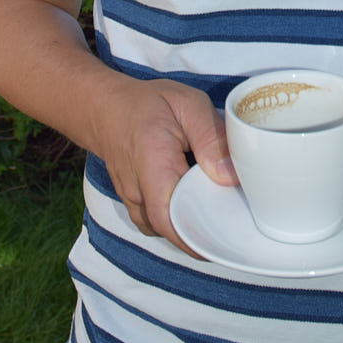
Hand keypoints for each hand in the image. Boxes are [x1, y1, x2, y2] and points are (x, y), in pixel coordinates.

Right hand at [93, 77, 236, 253]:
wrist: (107, 108)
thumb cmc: (150, 104)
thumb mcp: (188, 104)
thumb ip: (210, 137)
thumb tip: (230, 176)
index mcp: (154, 162)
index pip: (170, 217)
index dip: (198, 236)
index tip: (227, 238)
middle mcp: (138, 188)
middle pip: (171, 230)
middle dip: (202, 236)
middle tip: (234, 230)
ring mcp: (132, 200)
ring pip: (163, 230)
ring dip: (189, 231)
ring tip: (219, 222)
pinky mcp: (134, 203)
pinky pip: (156, 224)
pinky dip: (177, 224)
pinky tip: (197, 213)